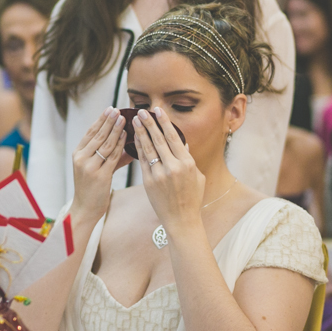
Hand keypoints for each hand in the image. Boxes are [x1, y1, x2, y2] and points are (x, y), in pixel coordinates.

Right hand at [71, 107, 126, 222]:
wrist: (85, 208)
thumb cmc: (92, 188)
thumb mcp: (95, 168)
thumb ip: (108, 154)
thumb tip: (125, 141)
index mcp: (78, 154)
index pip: (90, 132)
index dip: (100, 120)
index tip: (110, 109)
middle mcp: (81, 158)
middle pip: (97, 135)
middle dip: (108, 121)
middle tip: (118, 109)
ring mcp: (89, 167)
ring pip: (105, 144)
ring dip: (115, 130)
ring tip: (123, 119)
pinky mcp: (100, 176)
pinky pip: (112, 157)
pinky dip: (120, 145)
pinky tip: (126, 137)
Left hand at [133, 107, 204, 228]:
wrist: (181, 220)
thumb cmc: (192, 198)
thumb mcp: (197, 177)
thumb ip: (189, 159)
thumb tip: (183, 143)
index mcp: (187, 163)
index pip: (173, 137)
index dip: (164, 122)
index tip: (158, 111)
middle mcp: (173, 167)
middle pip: (159, 140)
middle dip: (149, 123)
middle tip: (141, 110)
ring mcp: (160, 174)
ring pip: (148, 148)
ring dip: (141, 132)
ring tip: (134, 120)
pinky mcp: (149, 182)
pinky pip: (142, 161)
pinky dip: (138, 148)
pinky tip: (134, 138)